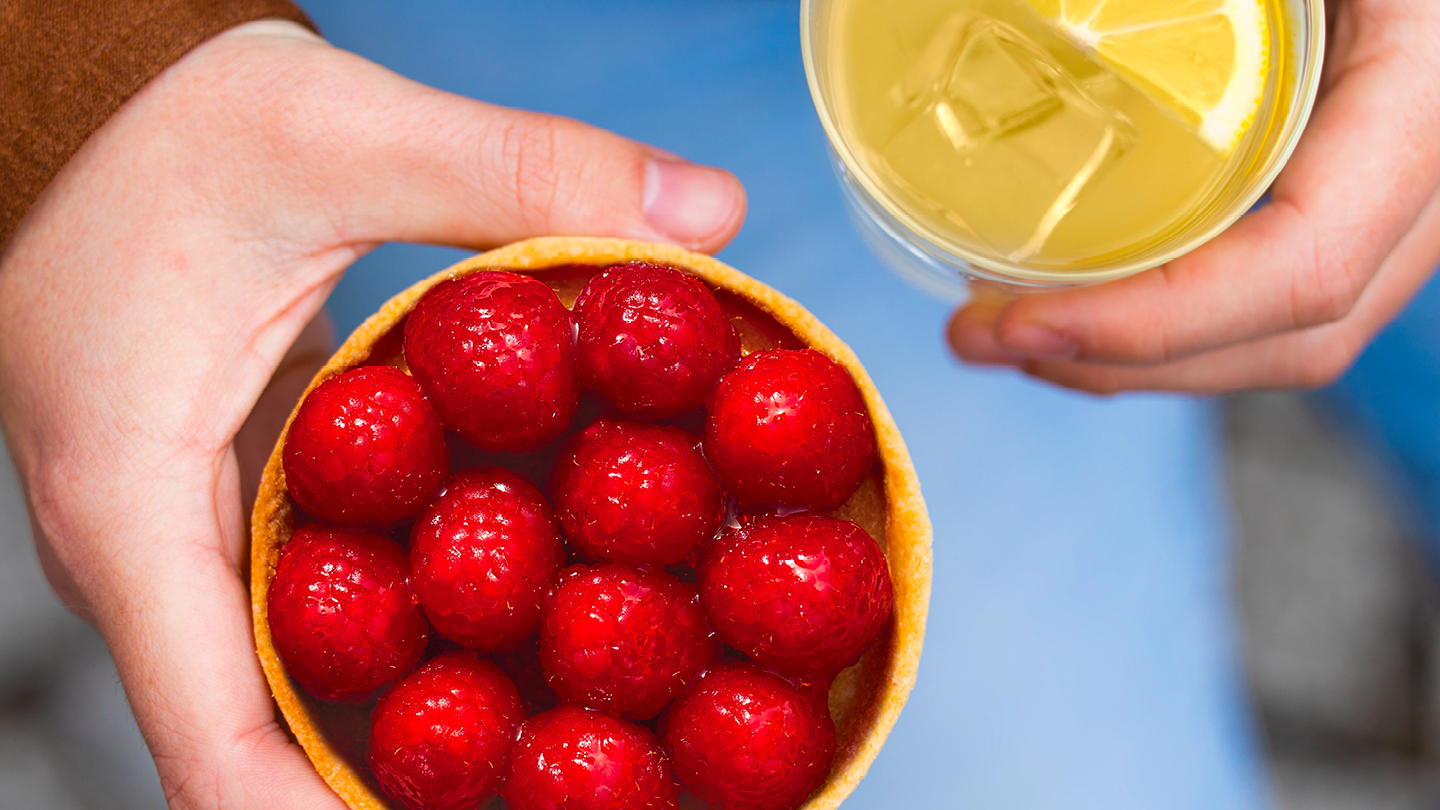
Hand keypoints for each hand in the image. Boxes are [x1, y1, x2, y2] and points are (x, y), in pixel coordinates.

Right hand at [0, 21, 743, 809]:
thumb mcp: (338, 131)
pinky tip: (534, 639)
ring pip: (310, 692)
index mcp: (133, 509)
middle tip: (574, 801)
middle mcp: (157, 562)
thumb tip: (708, 218)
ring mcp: (197, 550)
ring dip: (427, 735)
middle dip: (412, 794)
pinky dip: (425, 648)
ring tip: (575, 757)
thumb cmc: (163, 129)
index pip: (215, 742)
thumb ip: (519, 170)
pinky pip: (330, 618)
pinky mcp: (242, 519)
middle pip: (273, 748)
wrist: (93, 109)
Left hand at [946, 0, 1439, 393]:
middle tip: (978, 339)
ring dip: (1130, 359)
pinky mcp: (1347, 194)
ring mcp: (1394, 200)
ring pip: (1275, 334)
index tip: (1017, 325)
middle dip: (1118, 360)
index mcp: (1422, 107)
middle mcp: (1425, 178)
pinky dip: (1165, 320)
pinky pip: (1266, 293)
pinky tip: (1074, 300)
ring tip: (1005, 333)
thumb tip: (1017, 3)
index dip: (1157, 321)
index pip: (1304, 265)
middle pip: (1282, 332)